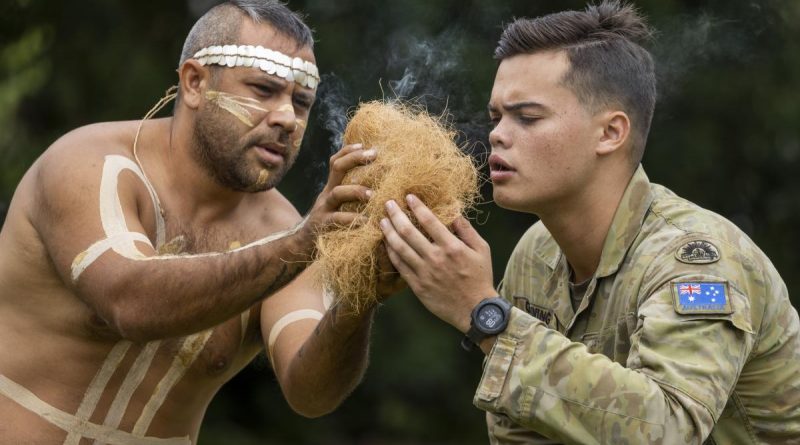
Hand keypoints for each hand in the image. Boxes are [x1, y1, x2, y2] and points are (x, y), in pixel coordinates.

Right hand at [301, 144, 374, 244]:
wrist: (301, 247)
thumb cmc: (328, 227)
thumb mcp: (337, 207)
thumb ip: (350, 198)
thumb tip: (378, 188)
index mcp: (331, 188)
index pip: (335, 162)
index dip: (348, 151)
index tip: (364, 144)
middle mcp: (326, 195)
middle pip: (337, 168)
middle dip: (354, 159)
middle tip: (373, 155)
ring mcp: (323, 209)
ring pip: (337, 193)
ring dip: (356, 190)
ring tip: (372, 193)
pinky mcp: (323, 226)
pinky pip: (337, 219)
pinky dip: (352, 219)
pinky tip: (366, 221)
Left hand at [379, 194, 495, 332]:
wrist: (475, 311)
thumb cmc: (480, 278)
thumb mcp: (482, 249)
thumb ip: (467, 230)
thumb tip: (454, 213)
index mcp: (451, 247)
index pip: (429, 220)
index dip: (417, 206)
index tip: (408, 196)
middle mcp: (435, 258)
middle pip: (408, 232)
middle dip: (396, 215)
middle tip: (387, 203)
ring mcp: (424, 273)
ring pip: (400, 248)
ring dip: (388, 232)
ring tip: (382, 221)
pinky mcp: (417, 286)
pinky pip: (399, 266)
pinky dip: (391, 253)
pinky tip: (386, 243)